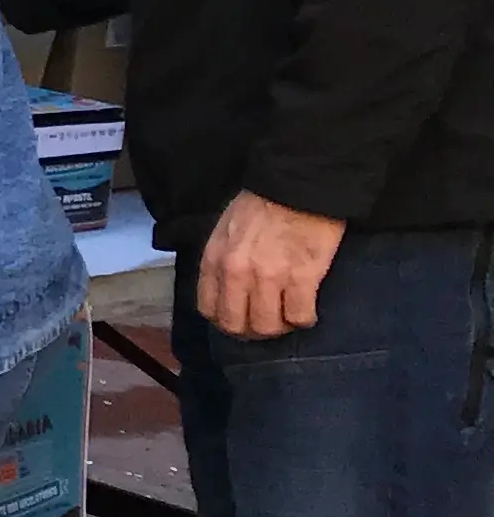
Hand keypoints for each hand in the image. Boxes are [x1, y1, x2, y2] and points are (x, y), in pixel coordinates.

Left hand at [197, 191, 343, 340]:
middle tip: (268, 323)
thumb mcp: (225, 231)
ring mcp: (269, 277)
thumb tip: (227, 291)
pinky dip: (304, 319)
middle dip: (252, 331)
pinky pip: (300, 316)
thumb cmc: (262, 205)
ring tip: (289, 317)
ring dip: (280, 327)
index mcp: (214, 260)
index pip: (209, 309)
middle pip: (237, 325)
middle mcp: (236, 273)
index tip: (241, 319)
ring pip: (268, 326)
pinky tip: (307, 310)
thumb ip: (221, 262)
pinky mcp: (302, 277)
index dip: (226, 320)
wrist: (297, 185)